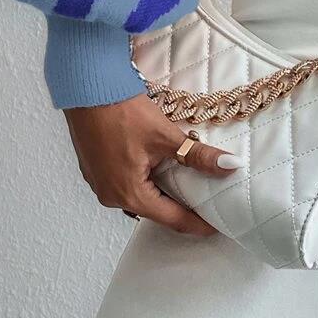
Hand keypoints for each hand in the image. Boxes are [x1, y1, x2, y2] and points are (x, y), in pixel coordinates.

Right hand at [63, 92, 243, 235]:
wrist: (88, 89)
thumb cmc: (122, 112)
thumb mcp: (166, 136)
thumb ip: (199, 156)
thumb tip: (229, 166)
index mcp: (129, 194)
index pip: (172, 218)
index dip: (197, 224)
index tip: (216, 228)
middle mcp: (111, 196)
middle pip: (155, 210)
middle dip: (180, 208)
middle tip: (206, 205)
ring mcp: (100, 183)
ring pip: (140, 197)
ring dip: (162, 193)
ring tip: (186, 187)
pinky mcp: (96, 169)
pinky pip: (126, 184)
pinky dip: (146, 181)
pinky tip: (159, 169)